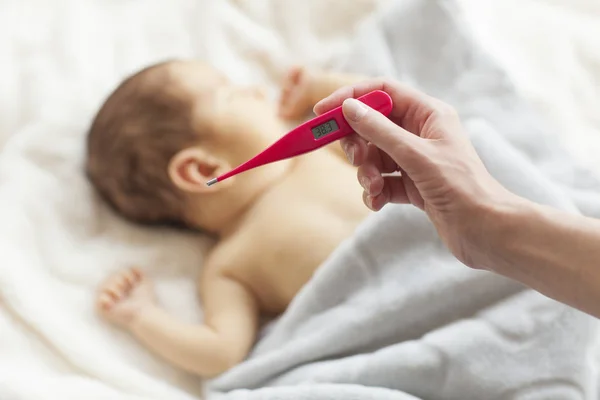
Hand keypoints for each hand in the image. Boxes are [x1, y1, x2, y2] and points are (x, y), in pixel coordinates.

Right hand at [97, 267, 156, 327]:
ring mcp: (108, 301)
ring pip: (101, 286)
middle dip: (118, 280)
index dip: (124, 274)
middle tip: (126, 288)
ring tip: (120, 296)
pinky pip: (98, 299)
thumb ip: (140, 272)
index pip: (117, 273)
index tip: (133, 282)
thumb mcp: (146, 282)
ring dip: (112, 288)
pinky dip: (105, 298)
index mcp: (122, 286)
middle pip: (108, 277)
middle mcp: (114, 292)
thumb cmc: (146, 299)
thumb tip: (133, 266)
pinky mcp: (104, 309)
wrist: (144, 312)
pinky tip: (113, 302)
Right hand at [314, 79, 519, 268]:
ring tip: (375, 187)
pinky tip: (379, 202)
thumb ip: (379, 131)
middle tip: (357, 160)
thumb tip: (349, 108)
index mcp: (428, 114)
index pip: (381, 92)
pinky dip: (375, 191)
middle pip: (372, 125)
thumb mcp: (416, 155)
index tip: (322, 111)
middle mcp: (420, 133)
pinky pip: (382, 181)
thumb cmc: (461, 187)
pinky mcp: (412, 185)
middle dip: (358, 145)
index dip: (350, 97)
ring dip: (366, 173)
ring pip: (374, 156)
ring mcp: (415, 160)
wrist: (486, 231)